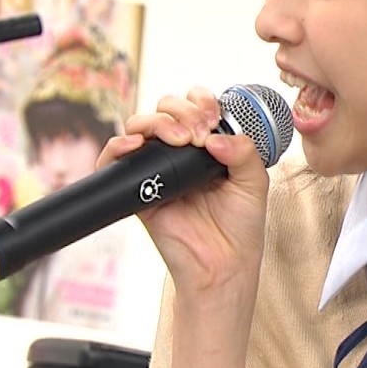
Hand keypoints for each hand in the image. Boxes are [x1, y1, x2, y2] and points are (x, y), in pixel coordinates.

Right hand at [97, 87, 269, 295]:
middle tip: (199, 134)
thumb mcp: (254, 183)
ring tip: (179, 140)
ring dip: (157, 122)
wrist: (224, 265)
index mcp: (206, 144)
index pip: (194, 105)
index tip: (213, 117)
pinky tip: (135, 145)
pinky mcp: (136, 190)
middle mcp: (178, 152)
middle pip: (164, 108)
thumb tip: (216, 137)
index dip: (201, 101)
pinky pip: (112, 161)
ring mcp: (156, 169)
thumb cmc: (240, 226)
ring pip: (139, 125)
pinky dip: (116, 145)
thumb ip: (244, 153)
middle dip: (181, 111)